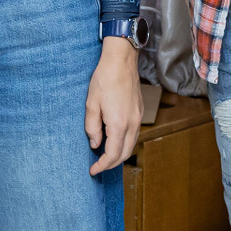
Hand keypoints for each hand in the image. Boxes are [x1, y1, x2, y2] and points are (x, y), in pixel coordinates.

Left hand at [85, 37, 142, 175]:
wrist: (121, 60)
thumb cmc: (104, 79)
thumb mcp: (91, 104)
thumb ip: (92, 127)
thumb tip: (95, 143)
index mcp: (118, 124)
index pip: (112, 155)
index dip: (102, 166)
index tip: (92, 170)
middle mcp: (132, 124)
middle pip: (124, 154)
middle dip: (111, 164)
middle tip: (97, 166)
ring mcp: (138, 118)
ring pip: (131, 145)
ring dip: (119, 154)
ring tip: (104, 155)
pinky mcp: (139, 111)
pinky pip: (134, 134)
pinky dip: (125, 143)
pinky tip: (114, 140)